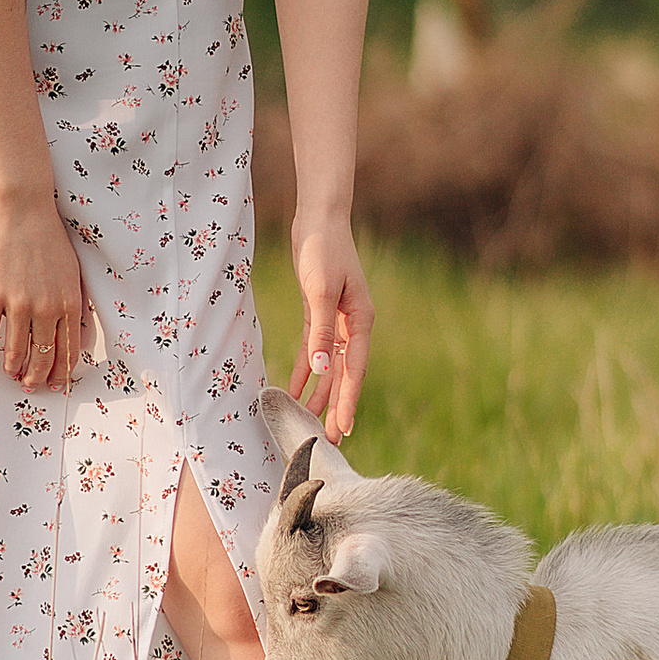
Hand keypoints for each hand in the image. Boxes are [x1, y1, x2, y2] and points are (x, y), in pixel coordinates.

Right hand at [0, 180, 87, 391]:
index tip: (55, 382)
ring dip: (13, 368)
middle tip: (30, 384)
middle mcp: (47, 308)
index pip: (69, 350)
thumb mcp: (72, 271)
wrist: (24, 206)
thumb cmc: (49, 234)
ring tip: (10, 373)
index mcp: (70, 303)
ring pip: (16, 351)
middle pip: (43, 357)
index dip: (61, 371)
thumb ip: (72, 300)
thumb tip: (70, 328)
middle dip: (37, 377)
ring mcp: (19, 303)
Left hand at [286, 210, 372, 440]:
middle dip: (337, 406)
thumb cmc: (323, 250)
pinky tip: (297, 390)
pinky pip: (314, 350)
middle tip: (331, 440)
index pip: (354, 370)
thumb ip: (322, 331)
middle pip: (344, 374)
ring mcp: (337, 321)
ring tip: (314, 423)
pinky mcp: (320, 314)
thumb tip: (323, 368)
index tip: (344, 428)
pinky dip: (306, 370)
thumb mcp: (321, 291)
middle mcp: (353, 326)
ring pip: (329, 367)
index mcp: (361, 321)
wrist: (319, 219)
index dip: (347, 400)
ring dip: (321, 394)